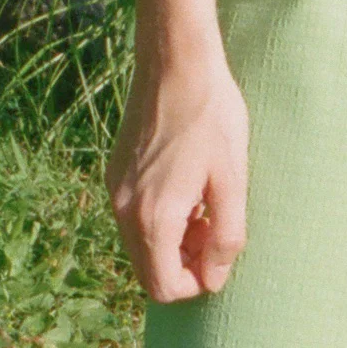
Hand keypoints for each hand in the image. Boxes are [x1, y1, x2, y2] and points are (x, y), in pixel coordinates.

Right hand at [108, 43, 249, 301]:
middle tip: (214, 229)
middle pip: (147, 272)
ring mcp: (114, 190)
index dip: (196, 283)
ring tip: (203, 206)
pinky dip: (159, 219)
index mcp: (154, 216)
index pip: (164, 287)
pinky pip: (133, 218)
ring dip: (172, 242)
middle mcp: (124, 209)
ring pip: (140, 245)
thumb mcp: (232, 180)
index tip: (220, 254)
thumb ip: (226, 237)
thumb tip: (214, 279)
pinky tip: (186, 187)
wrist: (175, 61)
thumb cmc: (212, 115)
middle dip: (183, 265)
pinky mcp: (114, 172)